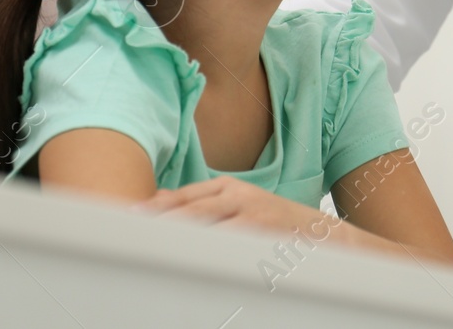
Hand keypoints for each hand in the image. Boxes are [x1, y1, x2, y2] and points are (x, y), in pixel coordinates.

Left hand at [138, 175, 334, 235]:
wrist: (328, 237)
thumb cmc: (277, 225)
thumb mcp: (241, 206)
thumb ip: (203, 205)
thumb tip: (156, 203)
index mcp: (228, 188)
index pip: (181, 198)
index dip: (152, 209)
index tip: (125, 220)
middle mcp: (238, 196)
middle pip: (187, 212)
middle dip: (158, 225)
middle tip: (129, 236)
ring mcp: (252, 214)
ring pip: (204, 227)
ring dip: (177, 240)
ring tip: (151, 250)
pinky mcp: (265, 235)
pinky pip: (228, 246)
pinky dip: (207, 254)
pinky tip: (188, 263)